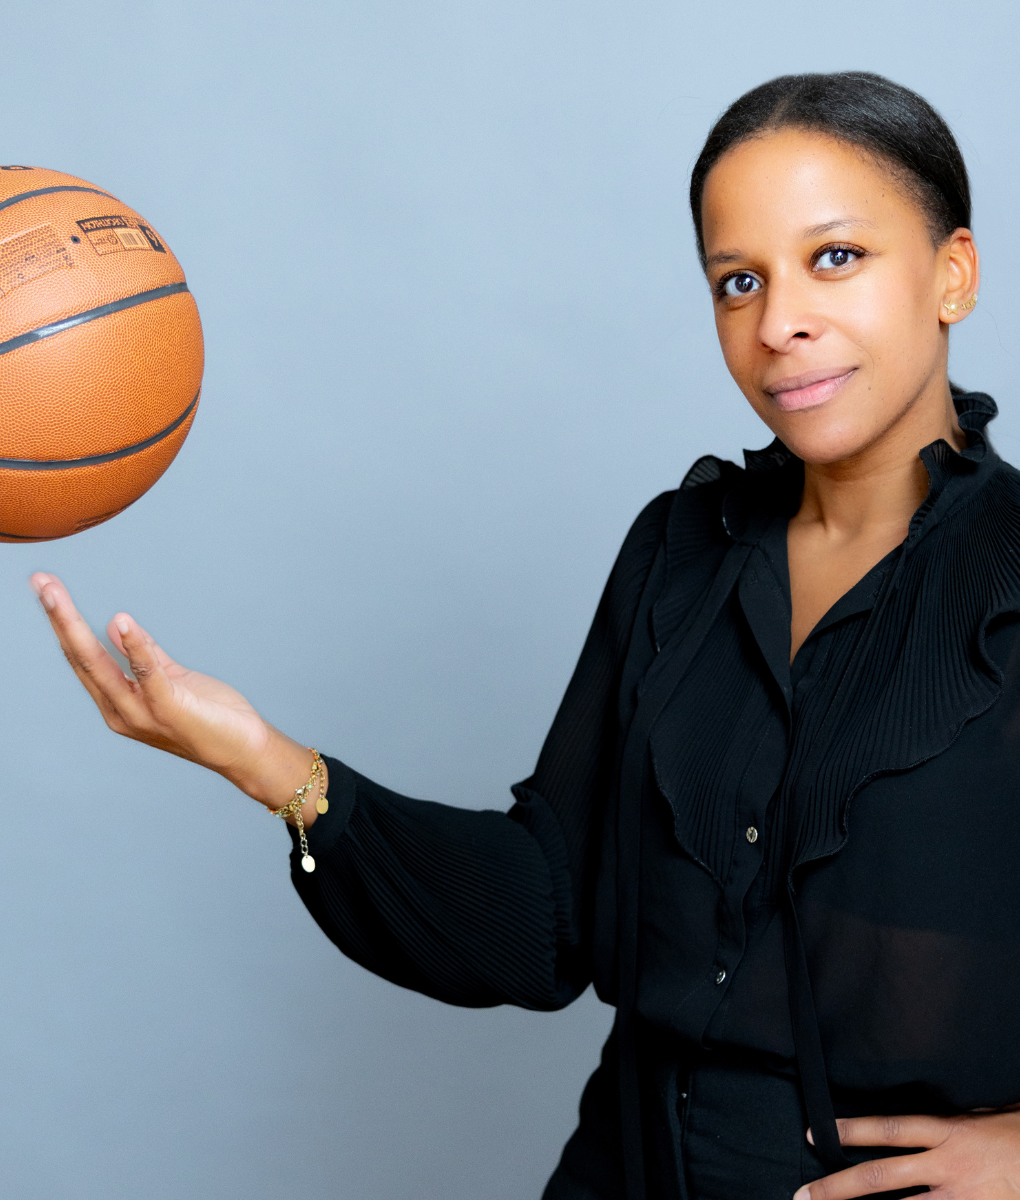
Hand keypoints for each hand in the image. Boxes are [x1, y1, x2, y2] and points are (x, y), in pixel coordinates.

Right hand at [30, 573, 323, 822]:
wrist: (244, 751)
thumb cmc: (209, 716)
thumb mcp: (171, 678)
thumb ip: (145, 654)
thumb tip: (116, 622)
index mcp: (117, 703)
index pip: (81, 657)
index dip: (63, 623)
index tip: (46, 587)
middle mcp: (120, 711)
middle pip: (81, 658)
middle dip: (59, 619)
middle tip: (40, 581)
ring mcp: (141, 714)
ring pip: (99, 666)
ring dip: (76, 628)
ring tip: (57, 595)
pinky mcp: (169, 710)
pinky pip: (148, 675)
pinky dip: (135, 648)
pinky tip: (124, 623)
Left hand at [794, 1110, 1019, 1198]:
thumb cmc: (1019, 1132)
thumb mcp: (981, 1116)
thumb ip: (948, 1121)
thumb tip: (915, 1121)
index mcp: (949, 1131)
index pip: (889, 1128)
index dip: (851, 1130)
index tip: (816, 1130)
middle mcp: (949, 1165)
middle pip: (882, 1176)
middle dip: (838, 1188)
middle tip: (804, 1195)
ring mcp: (964, 1196)